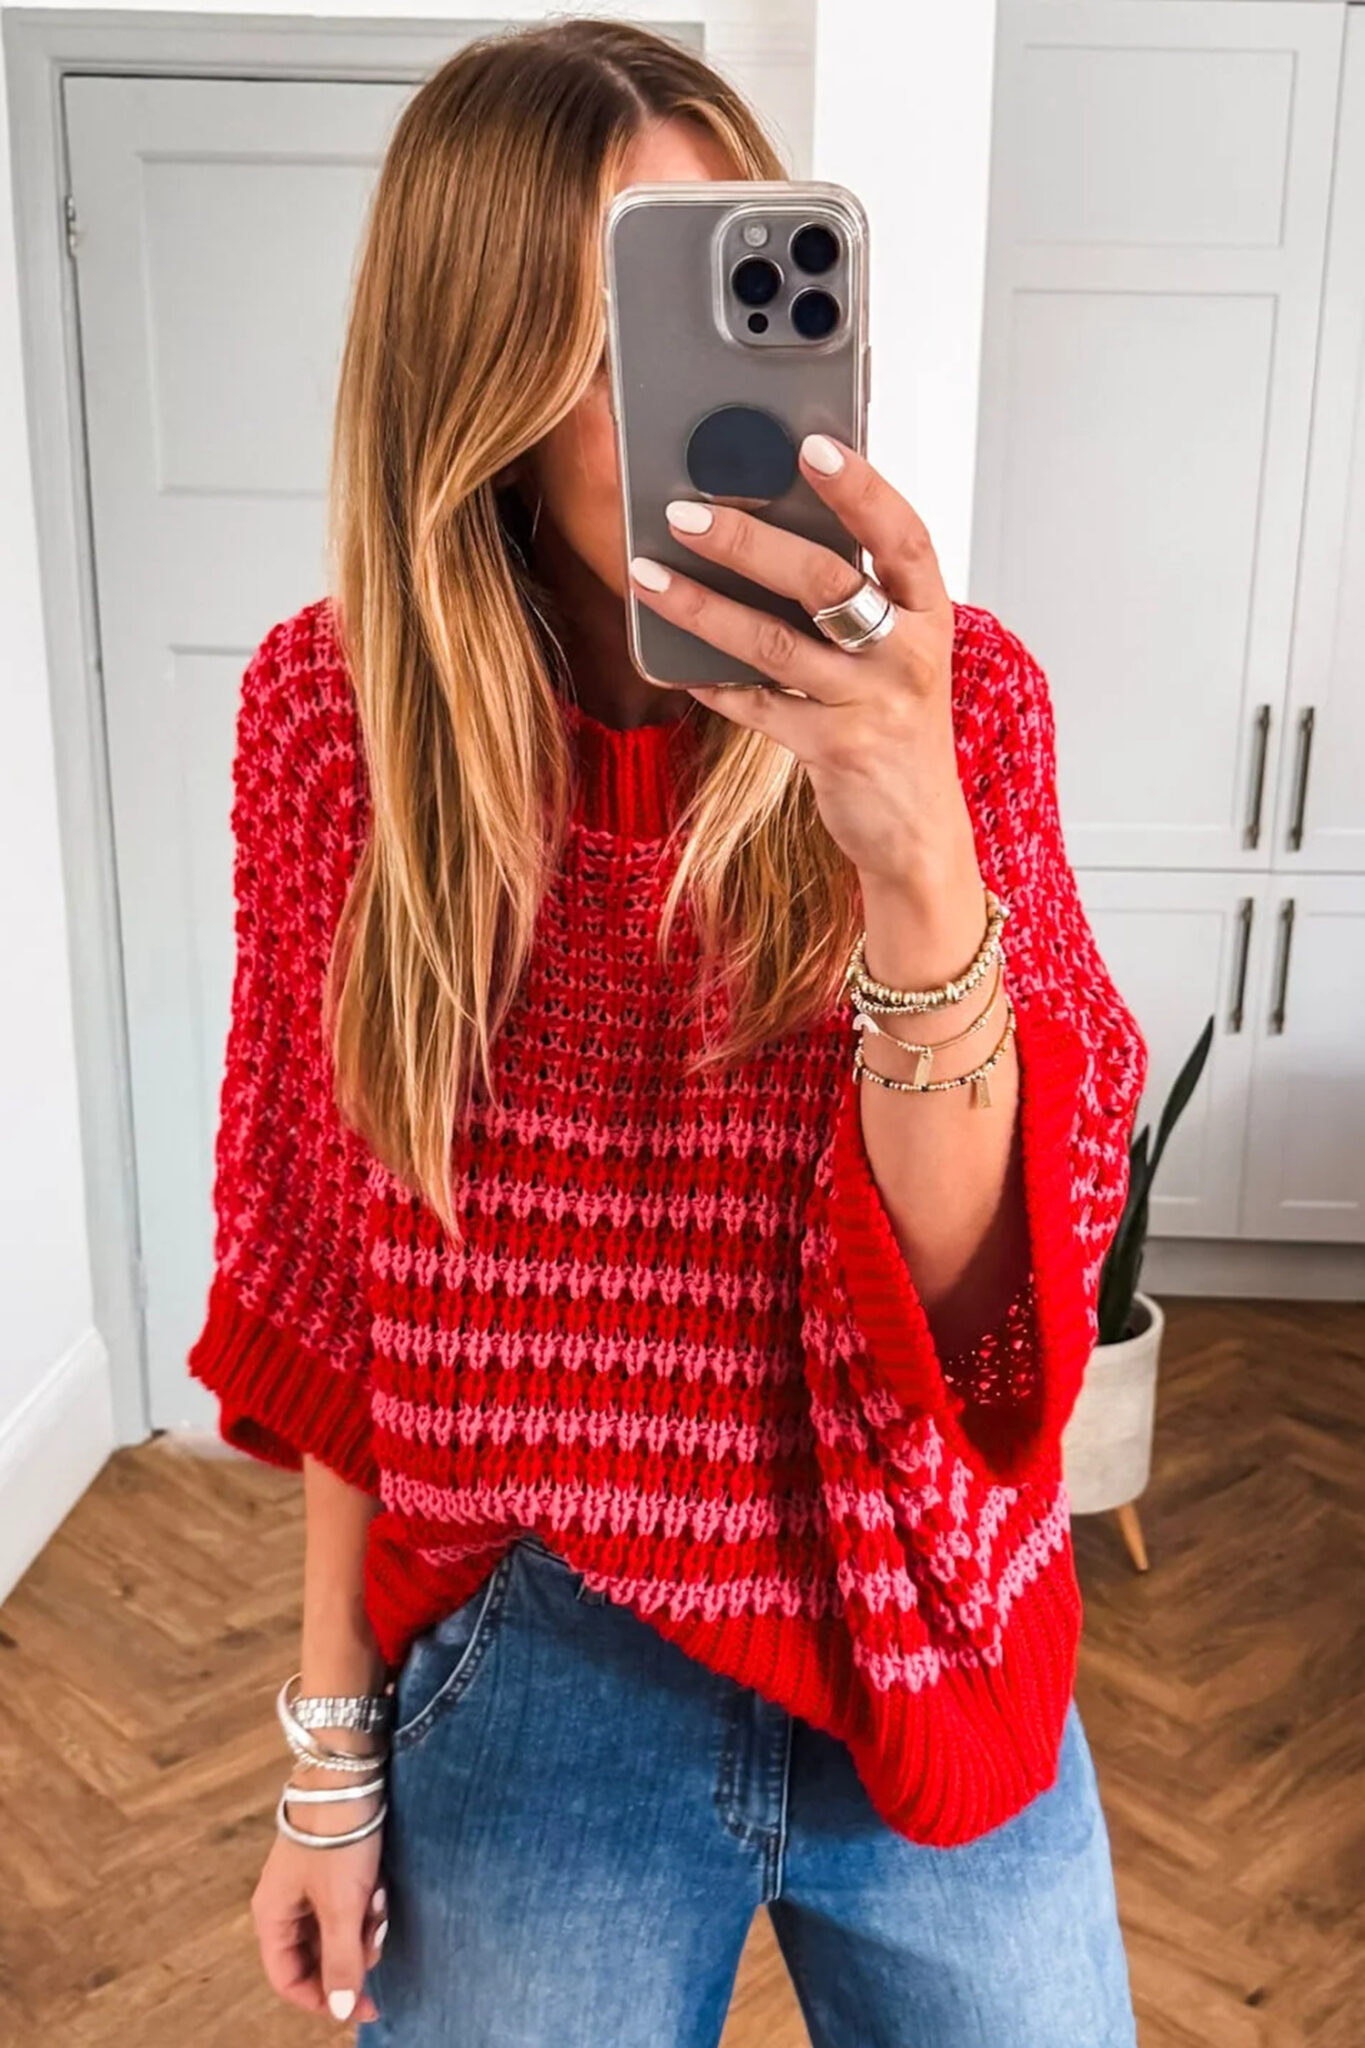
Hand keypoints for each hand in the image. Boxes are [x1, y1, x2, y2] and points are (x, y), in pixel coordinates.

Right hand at [252, 1777, 385, 2024]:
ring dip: (363, 1925)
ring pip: (338, 1929)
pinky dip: (367, 1902)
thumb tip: (338, 2010)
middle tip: (375, 1935)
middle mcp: (285, 1903)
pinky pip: (350, 1903)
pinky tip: (379, 1885)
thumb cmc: (337, 1838)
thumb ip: (341, 1961)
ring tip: (378, 1900)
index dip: (323, 1998)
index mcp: (273, 1916)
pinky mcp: (333, 1866)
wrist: (348, 1773)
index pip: (288, 1980)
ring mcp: (308, 1884)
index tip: (363, 2004)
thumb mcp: (342, 1906)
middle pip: (317, 1955)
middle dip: (351, 1953)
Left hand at [627, 433, 975, 893]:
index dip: (860, 488)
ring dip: (702, 606)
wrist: (918, 830)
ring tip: (646, 575)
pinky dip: (713, 682)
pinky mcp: (834, 750)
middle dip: (747, 541)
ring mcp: (871, 704)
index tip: (811, 445)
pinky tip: (675, 665)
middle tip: (684, 513)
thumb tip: (767, 526)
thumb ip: (856, 597)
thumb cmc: (896, 722)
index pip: (901, 534)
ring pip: (774, 642)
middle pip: (824, 580)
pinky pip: (758, 705)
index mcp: (927, 611)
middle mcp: (907, 653)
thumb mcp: (896, 651)